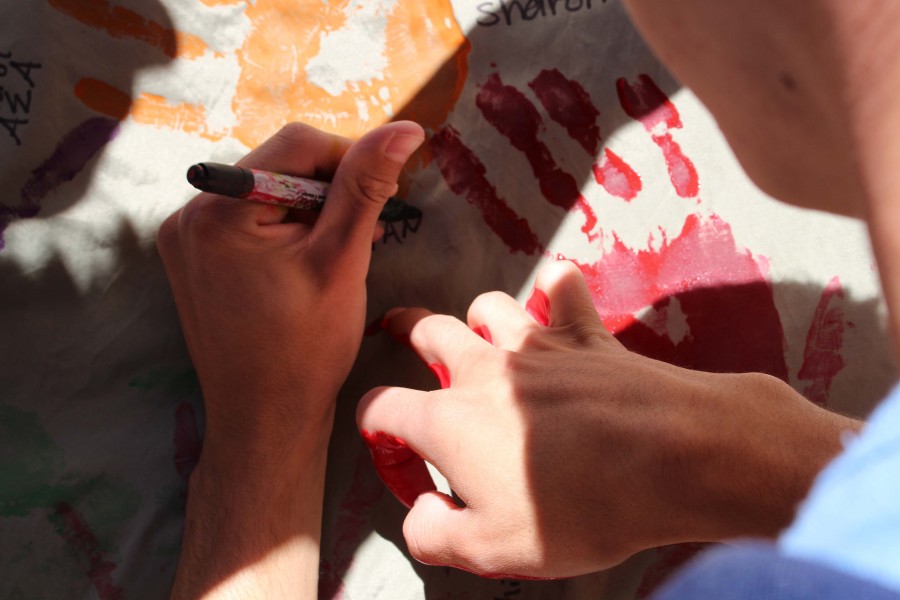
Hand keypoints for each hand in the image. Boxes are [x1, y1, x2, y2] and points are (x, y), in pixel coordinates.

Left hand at [158, 120, 423, 598]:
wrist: (264, 420)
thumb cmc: (306, 349)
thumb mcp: (342, 260)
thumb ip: (366, 188)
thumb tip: (403, 129)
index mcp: (218, 210)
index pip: (297, 145)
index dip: (350, 158)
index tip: (386, 191)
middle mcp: (189, 214)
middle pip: (278, 167)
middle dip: (330, 190)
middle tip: (368, 231)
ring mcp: (186, 239)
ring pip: (267, 193)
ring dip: (312, 211)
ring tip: (345, 251)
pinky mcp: (194, 260)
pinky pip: (249, 221)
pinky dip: (286, 231)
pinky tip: (312, 261)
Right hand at [357, 260, 859, 578]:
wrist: (667, 461)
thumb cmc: (577, 508)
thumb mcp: (488, 549)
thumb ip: (434, 534)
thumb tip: (421, 515)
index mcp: (447, 420)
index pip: (382, 409)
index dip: (379, 435)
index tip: (401, 460)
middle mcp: (483, 370)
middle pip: (426, 330)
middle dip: (404, 330)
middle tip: (400, 334)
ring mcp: (537, 346)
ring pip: (489, 305)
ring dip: (477, 317)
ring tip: (480, 331)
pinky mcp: (587, 336)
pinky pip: (564, 288)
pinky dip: (556, 290)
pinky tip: (557, 298)